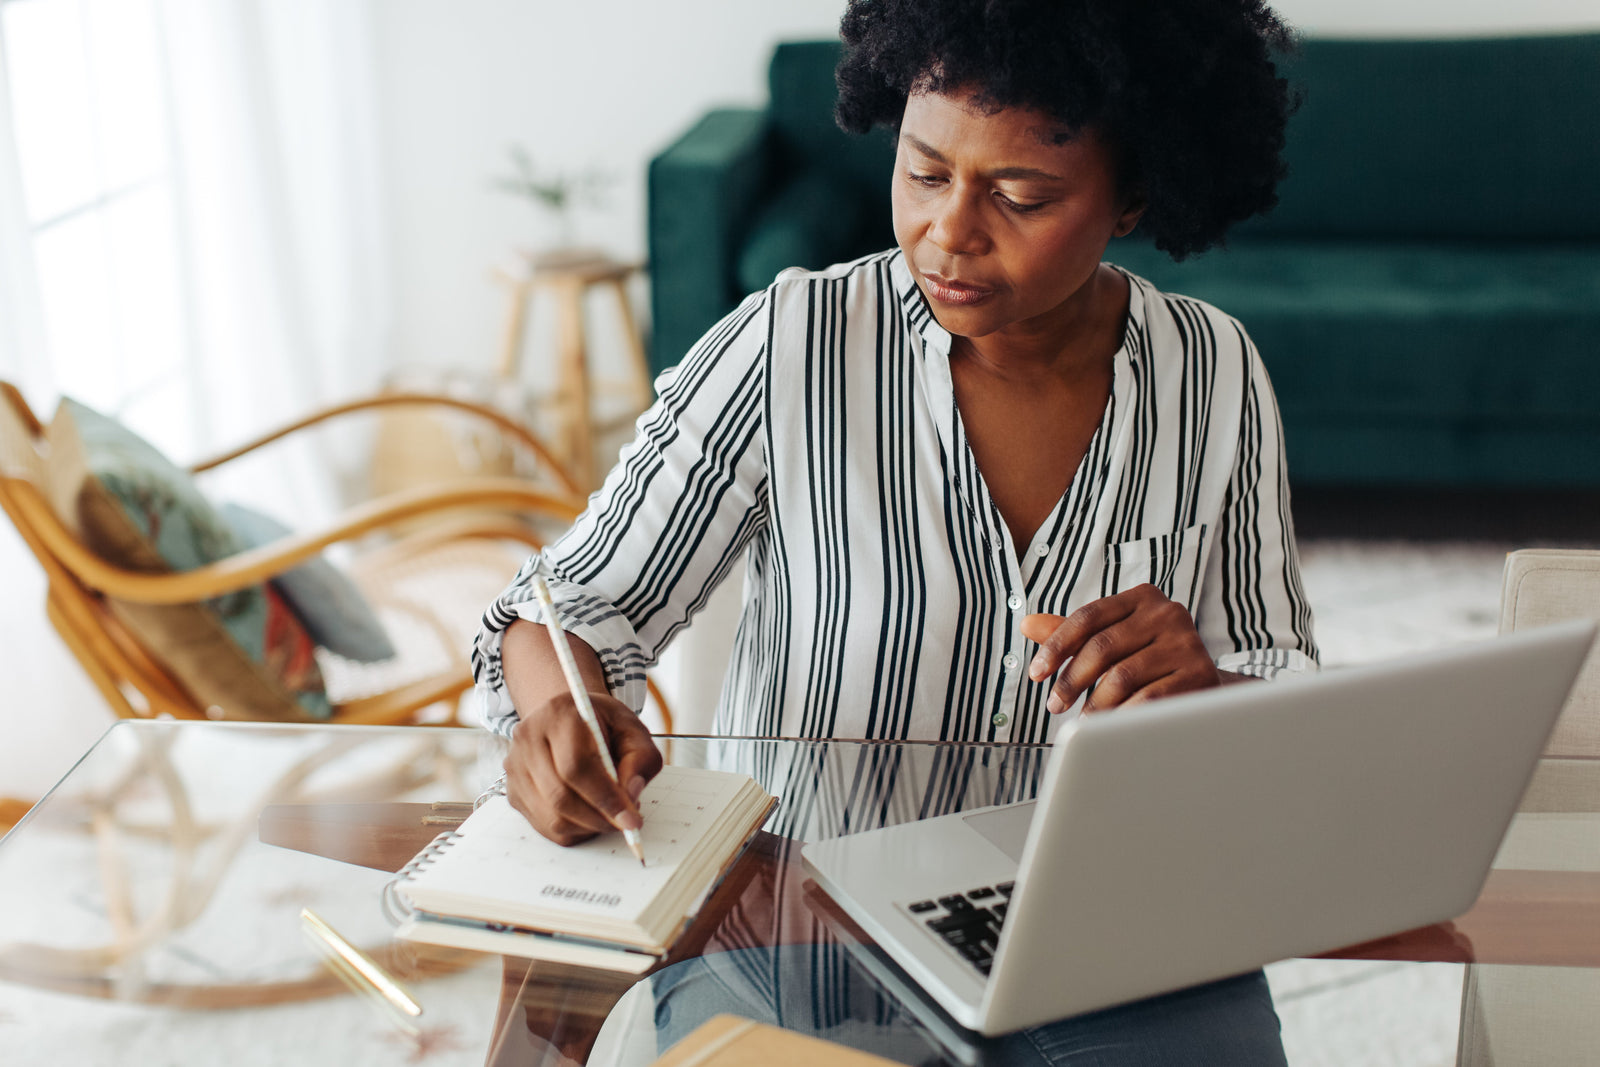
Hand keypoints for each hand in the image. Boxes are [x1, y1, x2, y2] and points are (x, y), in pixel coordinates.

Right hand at [503, 691, 663, 845]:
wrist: (567, 718)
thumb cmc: (602, 725)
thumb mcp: (632, 729)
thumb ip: (640, 758)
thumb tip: (631, 794)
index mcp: (558, 715)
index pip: (576, 766)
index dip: (605, 798)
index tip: (631, 819)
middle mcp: (528, 739)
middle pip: (559, 796)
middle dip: (598, 818)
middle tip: (625, 822)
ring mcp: (515, 767)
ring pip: (551, 816)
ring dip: (587, 826)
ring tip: (609, 815)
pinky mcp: (513, 790)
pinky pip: (544, 826)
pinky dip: (573, 830)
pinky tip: (590, 816)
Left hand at [1021, 584, 1220, 713]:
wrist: (1204, 683)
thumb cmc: (1148, 658)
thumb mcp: (1113, 639)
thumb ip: (1072, 633)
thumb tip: (1027, 624)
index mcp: (1142, 597)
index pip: (1088, 617)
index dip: (1056, 646)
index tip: (1036, 674)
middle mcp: (1168, 613)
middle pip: (1103, 646)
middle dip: (1071, 680)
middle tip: (1054, 704)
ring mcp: (1186, 643)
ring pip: (1122, 676)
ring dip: (1095, 703)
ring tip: (1083, 718)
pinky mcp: (1199, 675)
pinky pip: (1148, 699)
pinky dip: (1122, 714)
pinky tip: (1109, 725)